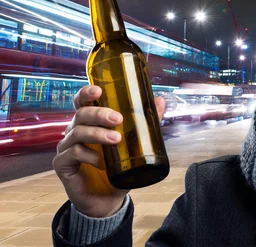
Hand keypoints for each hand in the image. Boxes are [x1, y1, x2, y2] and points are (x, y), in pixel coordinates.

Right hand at [52, 85, 164, 217]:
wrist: (108, 199)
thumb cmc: (118, 167)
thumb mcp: (135, 144)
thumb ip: (146, 123)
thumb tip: (159, 101)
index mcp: (90, 121)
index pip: (82, 101)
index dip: (86, 93)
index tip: (98, 90)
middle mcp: (75, 130)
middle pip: (81, 114)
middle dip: (99, 114)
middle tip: (118, 119)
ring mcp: (66, 147)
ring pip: (77, 132)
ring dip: (98, 134)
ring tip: (116, 140)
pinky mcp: (62, 164)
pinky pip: (73, 154)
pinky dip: (89, 156)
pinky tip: (102, 162)